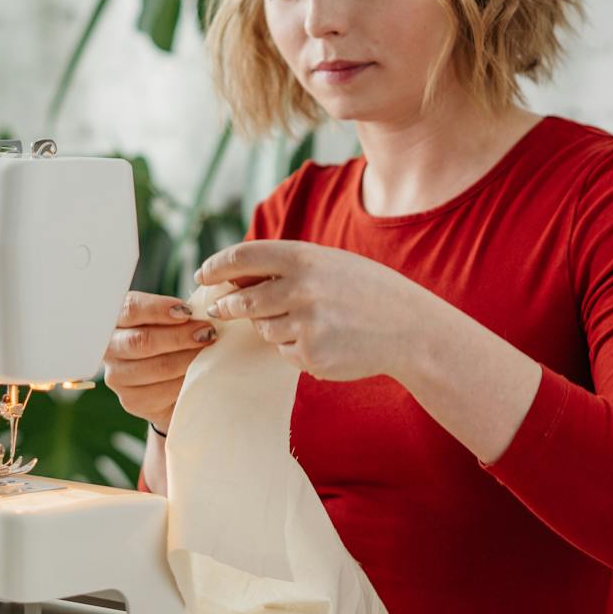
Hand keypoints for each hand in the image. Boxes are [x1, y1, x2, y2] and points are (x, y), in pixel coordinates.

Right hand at [102, 290, 217, 431]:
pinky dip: (185, 381)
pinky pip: (163, 391)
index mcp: (116, 319)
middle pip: (142, 341)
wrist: (163, 379)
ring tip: (208, 351)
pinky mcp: (131, 400)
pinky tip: (198, 373)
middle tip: (207, 332)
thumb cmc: (168, 339)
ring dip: (188, 358)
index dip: (159, 309)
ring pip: (156, 367)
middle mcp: (110, 348)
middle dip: (179, 336)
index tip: (187, 311)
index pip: (131, 309)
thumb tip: (204, 310)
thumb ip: (177, 313)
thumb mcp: (167, 319)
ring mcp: (117, 377)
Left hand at [192, 240, 438, 383]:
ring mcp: (306, 325)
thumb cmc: (366, 290)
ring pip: (263, 329)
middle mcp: (300, 289)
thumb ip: (286, 267)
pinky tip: (325, 339)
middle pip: (243, 300)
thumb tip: (235, 277)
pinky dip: (295, 347)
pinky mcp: (311, 356)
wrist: (409, 328)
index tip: (202, 275)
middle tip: (219, 308)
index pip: (242, 257)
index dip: (216, 266)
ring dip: (271, 326)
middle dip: (227, 305)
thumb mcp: (328, 264)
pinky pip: (285, 352)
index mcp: (303, 258)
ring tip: (307, 320)